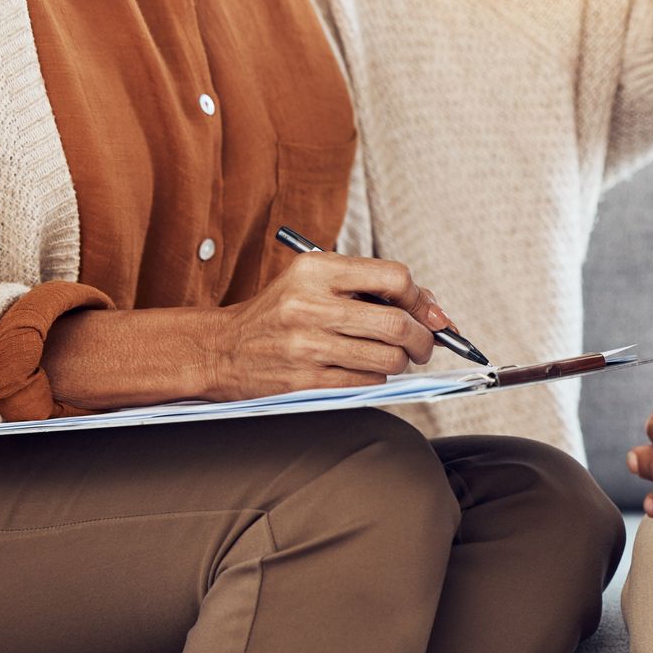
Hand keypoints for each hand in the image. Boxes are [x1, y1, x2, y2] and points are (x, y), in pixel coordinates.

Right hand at [206, 254, 449, 398]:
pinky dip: (376, 377)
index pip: (394, 278)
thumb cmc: (278, 313)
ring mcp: (307, 345)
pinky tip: (364, 369)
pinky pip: (366, 381)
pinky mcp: (306, 380)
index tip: (428, 313)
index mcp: (316, 270)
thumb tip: (431, 308)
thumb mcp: (313, 281)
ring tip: (393, 357)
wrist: (222, 349)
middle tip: (425, 344)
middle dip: (424, 339)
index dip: (420, 299)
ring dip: (402, 362)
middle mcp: (311, 304)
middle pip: (397, 323)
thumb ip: (368, 286)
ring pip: (387, 358)